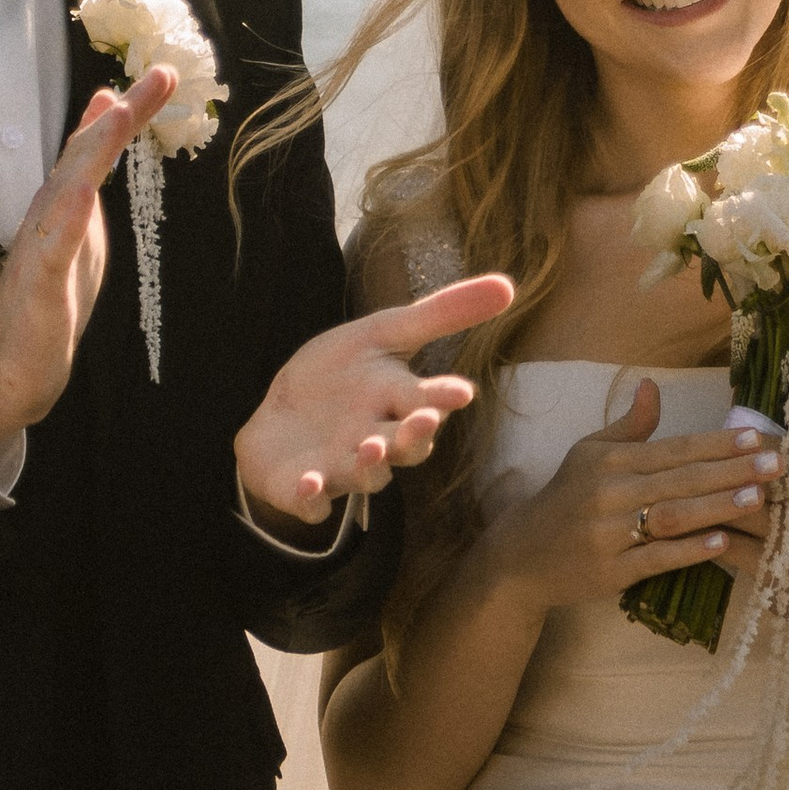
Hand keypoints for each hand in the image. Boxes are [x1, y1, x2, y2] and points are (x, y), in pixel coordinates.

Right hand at [0, 64, 177, 465]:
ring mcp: (38, 252)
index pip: (93, 148)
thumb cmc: (46, 298)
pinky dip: (65, 221)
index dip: (127, 110)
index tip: (164, 74)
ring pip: (65, 192)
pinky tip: (83, 195)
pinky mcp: (36, 292)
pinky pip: (50, 253)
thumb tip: (107, 118)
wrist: (7, 371)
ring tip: (118, 116)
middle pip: (82, 157)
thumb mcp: (80, 229)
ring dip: (91, 152)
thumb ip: (90, 179)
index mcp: (62, 206)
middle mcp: (47, 218)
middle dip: (118, 116)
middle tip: (156, 77)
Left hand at [235, 277, 512, 528]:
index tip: (460, 392)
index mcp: (397, 402)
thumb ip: (441, 314)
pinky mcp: (304, 490)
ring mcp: (342, 468)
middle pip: (405, 446)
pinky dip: (310, 498)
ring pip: (366, 477)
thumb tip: (508, 286)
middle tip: (424, 421)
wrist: (280, 414)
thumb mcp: (383, 332)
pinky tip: (309, 484)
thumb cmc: (339, 373)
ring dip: (370, 468)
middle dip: (415, 436)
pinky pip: (311, 502)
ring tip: (371, 449)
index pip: (428, 401)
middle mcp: (377, 440)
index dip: (443, 398)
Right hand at [485, 377, 782, 615]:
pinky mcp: (609, 571)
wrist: (522, 556)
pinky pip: (655, 559)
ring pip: (672, 516)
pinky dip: (688, 551)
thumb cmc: (565, 498)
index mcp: (610, 461)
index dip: (717, 443)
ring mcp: (609, 534)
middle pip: (680, 479)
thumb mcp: (590, 453)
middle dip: (732, 471)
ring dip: (717, 507)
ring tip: (757, 499)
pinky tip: (721, 543)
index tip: (757, 438)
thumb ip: (629, 425)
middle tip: (776, 465)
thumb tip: (653, 385)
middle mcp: (609, 493)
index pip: (674, 448)